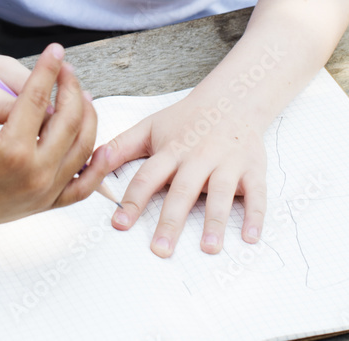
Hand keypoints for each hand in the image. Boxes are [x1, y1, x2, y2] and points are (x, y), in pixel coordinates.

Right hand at [0, 44, 102, 236]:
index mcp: (12, 150)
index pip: (37, 99)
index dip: (47, 70)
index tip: (55, 50)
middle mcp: (35, 173)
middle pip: (69, 120)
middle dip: (71, 89)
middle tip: (67, 69)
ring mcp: (44, 192)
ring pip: (83, 148)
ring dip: (88, 118)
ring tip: (81, 94)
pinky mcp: (46, 205)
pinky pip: (82, 187)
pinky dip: (98, 168)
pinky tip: (105, 149)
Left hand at [100, 94, 266, 256]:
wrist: (231, 98)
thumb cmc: (185, 119)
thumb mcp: (150, 127)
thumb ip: (121, 147)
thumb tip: (91, 163)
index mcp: (171, 149)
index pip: (148, 176)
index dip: (133, 200)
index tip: (120, 224)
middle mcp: (198, 156)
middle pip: (183, 190)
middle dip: (171, 220)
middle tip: (160, 249)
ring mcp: (227, 162)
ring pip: (221, 193)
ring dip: (216, 221)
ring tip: (208, 248)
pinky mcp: (252, 168)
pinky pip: (257, 193)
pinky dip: (256, 214)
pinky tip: (250, 237)